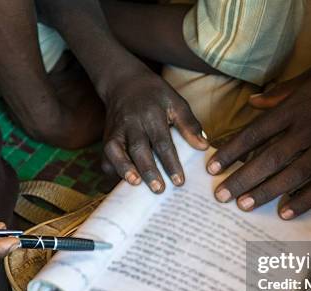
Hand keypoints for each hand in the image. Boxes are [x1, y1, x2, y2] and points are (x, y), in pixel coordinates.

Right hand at [101, 69, 208, 192]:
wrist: (124, 82)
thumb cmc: (155, 95)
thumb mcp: (176, 102)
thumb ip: (189, 124)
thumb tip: (204, 146)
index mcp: (152, 115)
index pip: (162, 142)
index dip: (171, 163)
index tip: (179, 181)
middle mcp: (132, 123)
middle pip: (138, 148)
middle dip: (148, 170)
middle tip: (159, 189)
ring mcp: (116, 130)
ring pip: (116, 151)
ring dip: (124, 169)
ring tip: (135, 184)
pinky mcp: (107, 137)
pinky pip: (106, 155)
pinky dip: (111, 169)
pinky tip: (121, 182)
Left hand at [206, 60, 310, 218]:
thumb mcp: (306, 79)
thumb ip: (278, 95)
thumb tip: (251, 102)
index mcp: (294, 109)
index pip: (254, 134)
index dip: (232, 151)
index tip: (212, 167)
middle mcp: (307, 130)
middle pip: (269, 159)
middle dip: (243, 179)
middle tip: (222, 196)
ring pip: (292, 175)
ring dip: (266, 192)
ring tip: (244, 205)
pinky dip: (304, 201)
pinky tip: (285, 213)